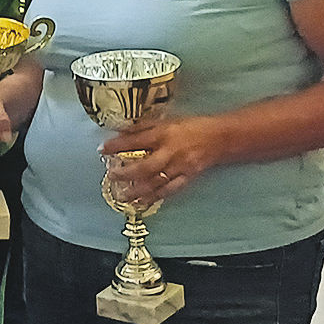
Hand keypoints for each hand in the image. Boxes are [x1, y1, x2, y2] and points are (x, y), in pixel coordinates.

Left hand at [101, 115, 227, 207]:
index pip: (136, 140)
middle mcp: (171, 152)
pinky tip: (141, 202)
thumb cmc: (192, 127)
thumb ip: (144, 127)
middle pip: (145, 167)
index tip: (102, 149)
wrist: (221, 137)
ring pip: (155, 182)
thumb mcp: (167, 121)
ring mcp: (179, 167)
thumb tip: (119, 131)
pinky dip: (154, 198)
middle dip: (125, 174)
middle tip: (111, 176)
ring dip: (136, 190)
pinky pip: (169, 190)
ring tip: (121, 196)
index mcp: (165, 134)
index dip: (117, 145)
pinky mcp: (187, 178)